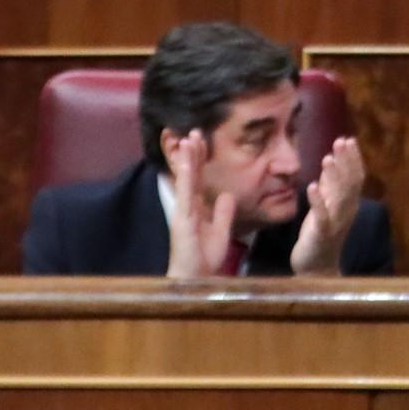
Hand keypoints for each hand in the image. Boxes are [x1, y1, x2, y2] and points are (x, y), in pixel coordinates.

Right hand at [161, 131, 238, 278]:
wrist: (195, 277)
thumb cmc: (204, 258)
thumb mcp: (220, 230)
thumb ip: (223, 213)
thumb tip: (226, 195)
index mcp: (195, 208)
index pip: (197, 178)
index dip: (199, 160)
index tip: (201, 141)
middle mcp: (187, 206)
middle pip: (190, 174)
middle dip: (192, 153)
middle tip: (194, 131)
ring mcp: (183, 211)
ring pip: (185, 180)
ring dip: (187, 159)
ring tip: (188, 139)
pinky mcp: (182, 219)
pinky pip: (185, 194)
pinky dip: (185, 177)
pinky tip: (186, 163)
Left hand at [285, 137, 365, 275]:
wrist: (317, 269)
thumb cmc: (321, 235)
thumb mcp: (326, 206)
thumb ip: (329, 185)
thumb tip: (331, 160)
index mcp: (349, 204)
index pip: (356, 177)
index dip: (353, 159)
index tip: (348, 140)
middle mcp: (347, 211)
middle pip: (351, 182)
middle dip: (346, 161)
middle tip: (341, 142)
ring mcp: (336, 222)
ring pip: (339, 196)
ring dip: (334, 176)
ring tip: (328, 158)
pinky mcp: (322, 233)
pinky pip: (322, 215)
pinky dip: (318, 200)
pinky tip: (312, 186)